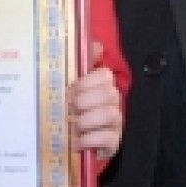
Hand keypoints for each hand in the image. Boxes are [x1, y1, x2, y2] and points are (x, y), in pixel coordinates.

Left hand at [67, 42, 123, 160]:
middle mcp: (114, 101)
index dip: (85, 83)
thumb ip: (84, 63)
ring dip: (86, 120)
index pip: (105, 76)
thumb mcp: (76, 85)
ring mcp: (116, 122)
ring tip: (72, 125)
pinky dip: (89, 139)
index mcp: (105, 84)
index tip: (69, 91)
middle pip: (109, 94)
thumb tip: (96, 44)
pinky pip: (107, 138)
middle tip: (69, 108)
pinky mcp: (114, 142)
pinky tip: (76, 141)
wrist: (82, 137)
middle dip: (85, 101)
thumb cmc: (78, 107)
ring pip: (109, 115)